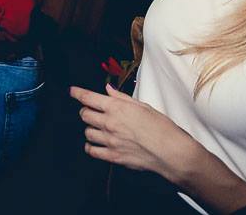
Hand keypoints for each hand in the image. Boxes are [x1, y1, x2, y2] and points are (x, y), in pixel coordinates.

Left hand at [71, 84, 196, 182]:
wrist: (172, 152)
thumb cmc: (162, 128)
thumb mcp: (143, 106)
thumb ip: (122, 98)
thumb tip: (108, 89)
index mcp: (117, 108)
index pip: (88, 97)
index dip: (77, 93)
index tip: (73, 91)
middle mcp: (110, 123)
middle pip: (85, 114)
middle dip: (86, 111)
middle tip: (91, 111)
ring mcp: (110, 141)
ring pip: (87, 132)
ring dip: (90, 128)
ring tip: (98, 128)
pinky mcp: (113, 156)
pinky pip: (92, 151)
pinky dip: (91, 147)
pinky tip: (95, 144)